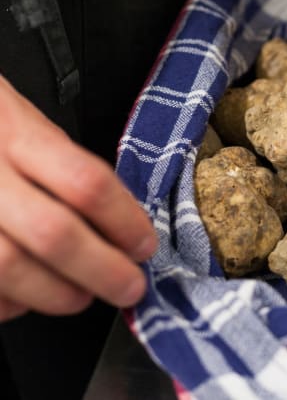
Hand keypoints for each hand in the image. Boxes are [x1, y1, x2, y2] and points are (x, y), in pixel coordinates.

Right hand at [0, 76, 156, 321]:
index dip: (124, 221)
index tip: (144, 244)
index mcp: (11, 130)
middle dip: (103, 270)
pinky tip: (27, 296)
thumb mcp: (17, 115)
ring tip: (82, 295)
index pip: (85, 182)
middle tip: (129, 286)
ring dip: (58, 293)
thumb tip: (120, 219)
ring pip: (10, 268)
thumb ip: (63, 161)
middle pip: (53, 234)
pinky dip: (9, 302)